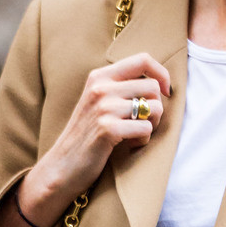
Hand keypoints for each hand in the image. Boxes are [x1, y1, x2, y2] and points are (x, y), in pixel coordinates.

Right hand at [0, 50, 172, 226]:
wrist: (61, 167)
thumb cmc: (86, 137)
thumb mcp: (98, 103)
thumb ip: (121, 88)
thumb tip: (160, 83)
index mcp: (100, 76)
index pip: (143, 59)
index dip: (162, 74)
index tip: (165, 92)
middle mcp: (101, 87)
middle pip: (153, 87)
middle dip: (157, 108)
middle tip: (144, 124)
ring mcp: (104, 107)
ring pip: (154, 108)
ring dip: (152, 126)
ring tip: (135, 136)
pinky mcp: (108, 129)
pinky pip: (146, 129)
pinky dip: (143, 141)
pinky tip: (129, 146)